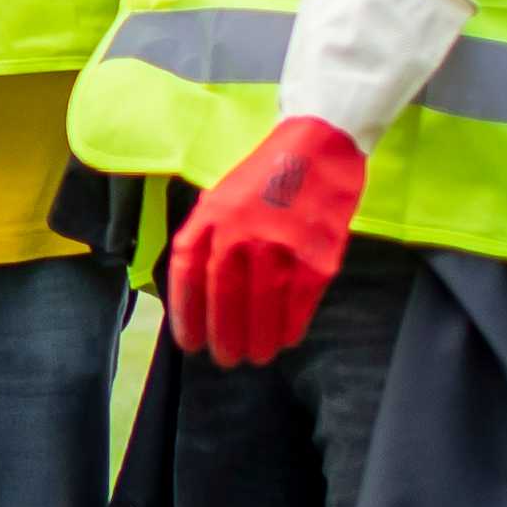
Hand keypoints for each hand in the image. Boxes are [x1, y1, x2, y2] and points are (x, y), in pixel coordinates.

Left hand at [166, 116, 367, 366]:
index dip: (187, 316)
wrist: (318, 147)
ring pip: (262, 308)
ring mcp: (279, 246)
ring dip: (257, 339)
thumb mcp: (220, 198)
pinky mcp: (315, 256)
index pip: (188, 277)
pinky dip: (290, 326)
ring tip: (256, 356)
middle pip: (223, 299)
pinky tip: (285, 339)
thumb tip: (195, 294)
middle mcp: (240, 233)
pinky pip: (298, 303)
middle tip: (226, 359)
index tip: (191, 344)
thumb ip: (207, 238)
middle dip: (223, 336)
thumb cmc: (265, 177)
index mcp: (210, 218)